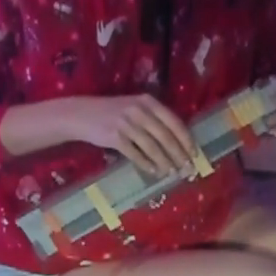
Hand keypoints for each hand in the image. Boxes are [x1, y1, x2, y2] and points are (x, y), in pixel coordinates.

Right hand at [67, 94, 197, 175]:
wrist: (81, 114)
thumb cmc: (114, 113)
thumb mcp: (136, 108)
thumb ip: (156, 120)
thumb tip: (179, 143)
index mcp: (149, 102)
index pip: (174, 122)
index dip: (186, 140)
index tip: (194, 154)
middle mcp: (139, 111)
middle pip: (165, 137)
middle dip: (178, 155)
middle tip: (186, 168)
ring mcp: (126, 123)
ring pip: (152, 147)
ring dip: (164, 162)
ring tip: (171, 172)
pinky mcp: (114, 137)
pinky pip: (135, 154)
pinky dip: (146, 164)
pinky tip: (153, 171)